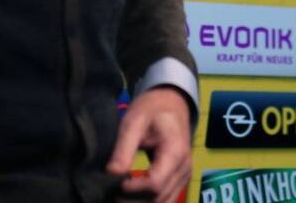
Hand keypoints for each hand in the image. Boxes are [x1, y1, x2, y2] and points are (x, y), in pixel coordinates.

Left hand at [106, 86, 191, 202]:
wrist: (171, 102)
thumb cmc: (152, 109)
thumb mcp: (133, 122)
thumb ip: (123, 148)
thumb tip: (111, 173)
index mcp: (175, 152)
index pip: (154, 184)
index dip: (132, 189)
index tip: (114, 182)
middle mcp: (184, 167)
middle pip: (159, 198)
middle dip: (132, 201)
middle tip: (111, 193)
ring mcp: (184, 174)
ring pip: (164, 202)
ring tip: (119, 195)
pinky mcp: (180, 178)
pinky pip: (167, 199)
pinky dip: (149, 202)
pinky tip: (131, 195)